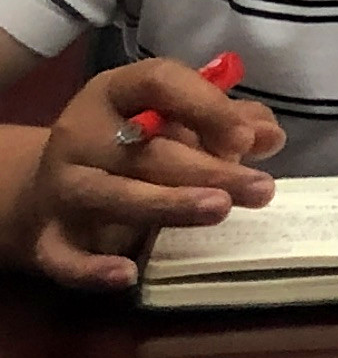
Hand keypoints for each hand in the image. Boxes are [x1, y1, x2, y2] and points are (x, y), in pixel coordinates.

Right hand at [5, 57, 282, 291]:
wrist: (56, 186)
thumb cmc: (138, 144)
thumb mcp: (179, 120)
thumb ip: (227, 121)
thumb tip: (268, 136)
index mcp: (115, 93)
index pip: (158, 83)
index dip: (206, 106)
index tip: (247, 138)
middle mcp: (81, 136)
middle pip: (144, 150)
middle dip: (206, 170)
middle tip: (259, 189)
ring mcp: (62, 187)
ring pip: (112, 196)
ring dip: (168, 205)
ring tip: (219, 210)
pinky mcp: (49, 237)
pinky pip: (62, 257)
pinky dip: (91, 269)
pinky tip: (128, 274)